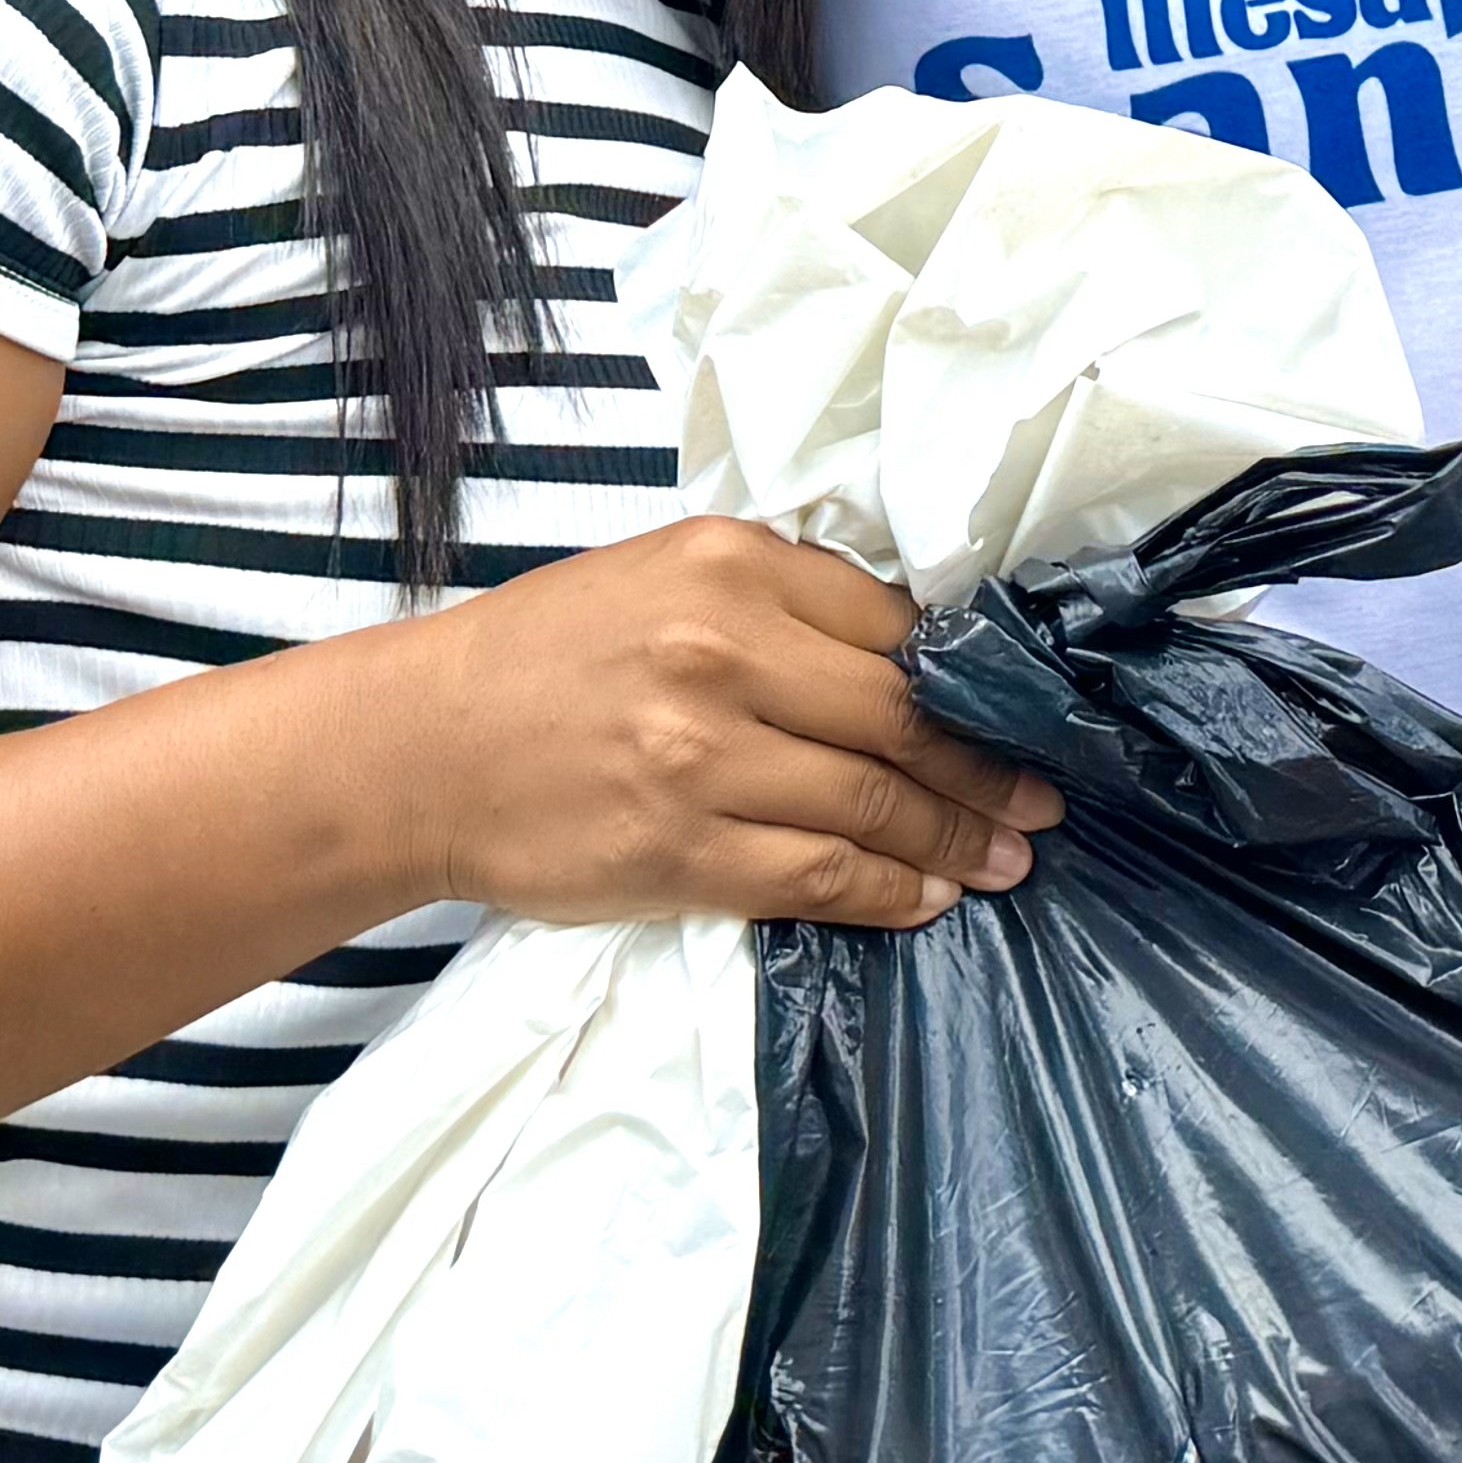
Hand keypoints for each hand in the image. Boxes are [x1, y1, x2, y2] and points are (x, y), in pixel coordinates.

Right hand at [402, 514, 1062, 931]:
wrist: (418, 746)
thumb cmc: (544, 655)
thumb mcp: (661, 576)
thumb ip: (780, 602)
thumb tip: (912, 651)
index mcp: (728, 564)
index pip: (894, 625)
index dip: (970, 683)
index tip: (1019, 714)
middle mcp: (721, 652)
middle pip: (902, 718)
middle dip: (987, 769)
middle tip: (1043, 799)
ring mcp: (701, 758)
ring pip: (872, 805)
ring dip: (956, 839)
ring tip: (1006, 857)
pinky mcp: (678, 851)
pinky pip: (817, 878)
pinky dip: (889, 893)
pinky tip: (928, 897)